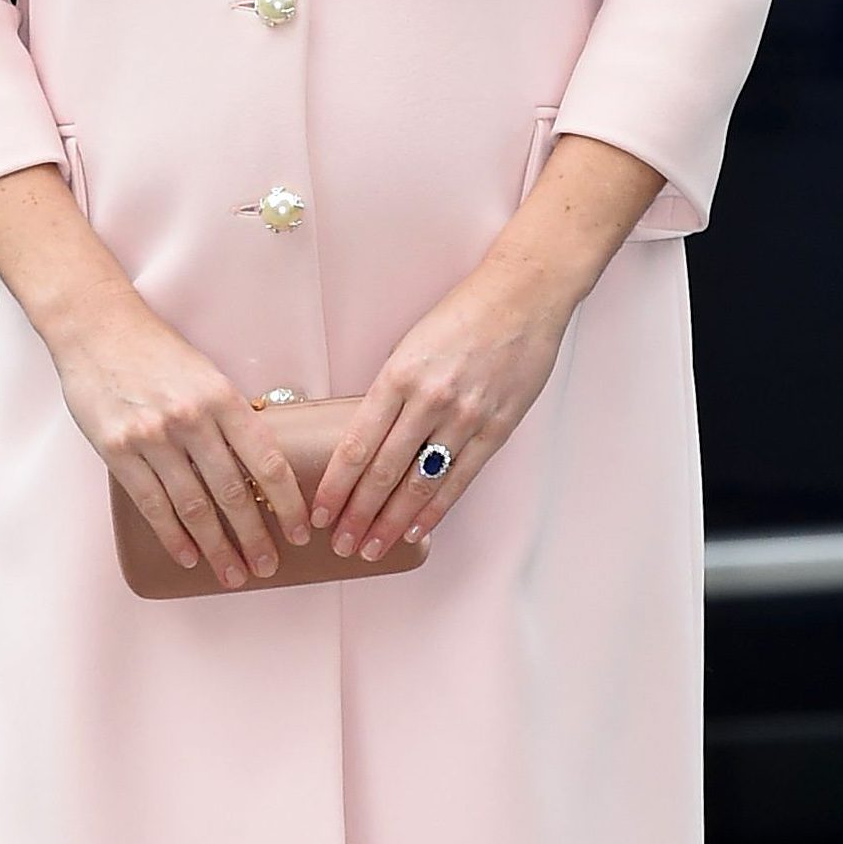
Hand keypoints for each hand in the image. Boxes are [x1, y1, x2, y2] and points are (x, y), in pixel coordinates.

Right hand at [50, 282, 310, 591]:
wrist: (95, 328)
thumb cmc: (157, 352)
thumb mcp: (206, 374)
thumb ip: (230, 418)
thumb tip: (260, 468)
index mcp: (222, 398)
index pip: (267, 462)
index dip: (288, 503)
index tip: (301, 532)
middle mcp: (190, 419)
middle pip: (232, 493)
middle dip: (255, 537)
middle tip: (268, 567)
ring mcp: (152, 437)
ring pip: (193, 507)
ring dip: (216, 547)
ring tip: (233, 574)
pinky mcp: (118, 450)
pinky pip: (152, 504)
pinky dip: (173, 536)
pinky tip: (189, 556)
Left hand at [313, 263, 572, 562]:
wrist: (523, 296)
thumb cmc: (462, 315)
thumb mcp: (409, 344)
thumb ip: (390, 391)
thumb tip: (367, 438)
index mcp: (399, 375)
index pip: (357, 445)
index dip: (335, 486)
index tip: (319, 513)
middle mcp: (430, 400)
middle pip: (384, 472)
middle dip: (357, 514)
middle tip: (339, 543)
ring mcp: (466, 417)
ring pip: (420, 483)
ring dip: (391, 521)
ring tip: (371, 547)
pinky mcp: (497, 429)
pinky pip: (460, 479)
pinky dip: (435, 509)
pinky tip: (416, 530)